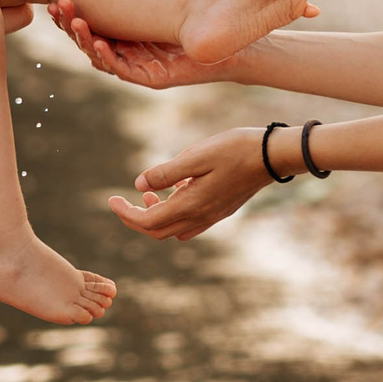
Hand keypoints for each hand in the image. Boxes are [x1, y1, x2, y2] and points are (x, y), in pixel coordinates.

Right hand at [49, 0, 243, 89]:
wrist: (227, 39)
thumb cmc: (196, 15)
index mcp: (122, 34)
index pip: (88, 25)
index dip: (70, 14)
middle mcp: (126, 50)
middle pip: (88, 40)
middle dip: (70, 23)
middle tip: (58, 5)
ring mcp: (138, 65)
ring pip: (100, 56)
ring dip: (85, 39)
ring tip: (74, 21)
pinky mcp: (152, 77)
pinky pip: (123, 69)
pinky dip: (108, 56)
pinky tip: (99, 41)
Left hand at [106, 127, 273, 241]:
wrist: (271, 156)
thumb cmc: (234, 149)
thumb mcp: (196, 156)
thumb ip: (166, 173)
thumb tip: (139, 186)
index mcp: (191, 205)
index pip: (147, 221)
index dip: (125, 213)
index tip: (111, 199)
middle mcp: (200, 217)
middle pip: (157, 232)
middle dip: (136, 219)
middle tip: (123, 201)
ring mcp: (212, 216)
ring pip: (174, 230)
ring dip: (156, 218)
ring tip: (150, 194)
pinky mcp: (220, 210)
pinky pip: (190, 223)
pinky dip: (174, 213)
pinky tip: (177, 189)